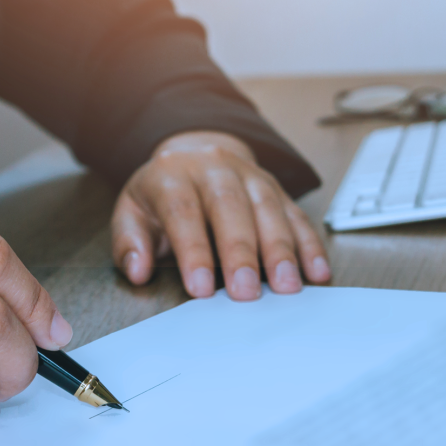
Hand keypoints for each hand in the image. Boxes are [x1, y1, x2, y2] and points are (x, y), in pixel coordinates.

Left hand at [112, 131, 329, 300]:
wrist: (193, 154)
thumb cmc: (162, 193)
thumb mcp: (131, 210)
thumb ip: (130, 242)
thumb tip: (138, 271)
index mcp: (173, 175)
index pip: (183, 211)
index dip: (193, 251)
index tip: (200, 289)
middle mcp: (214, 169)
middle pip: (230, 208)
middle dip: (241, 252)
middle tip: (247, 291)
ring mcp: (249, 175)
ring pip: (268, 208)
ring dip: (281, 249)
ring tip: (287, 285)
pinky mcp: (276, 188)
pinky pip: (296, 213)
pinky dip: (309, 244)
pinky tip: (316, 271)